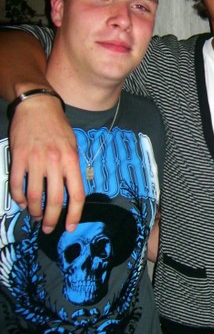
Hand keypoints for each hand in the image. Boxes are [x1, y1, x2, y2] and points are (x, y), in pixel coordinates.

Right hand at [8, 96, 84, 232]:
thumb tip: (72, 191)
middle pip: (54, 199)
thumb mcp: (74, 145)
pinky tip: (22, 202)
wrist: (38, 105)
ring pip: (34, 195)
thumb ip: (72, 167)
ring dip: (34, 210)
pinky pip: (17, 184)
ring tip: (36, 216)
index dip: (75, 214)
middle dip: (52, 219)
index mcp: (71, 160)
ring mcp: (35, 160)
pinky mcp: (18, 157)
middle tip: (49, 228)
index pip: (77, 194)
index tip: (71, 226)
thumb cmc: (57, 126)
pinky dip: (18, 197)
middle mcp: (54, 162)